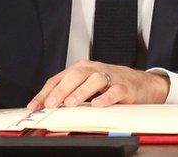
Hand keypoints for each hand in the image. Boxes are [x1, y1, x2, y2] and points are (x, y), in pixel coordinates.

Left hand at [26, 60, 169, 109]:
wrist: (143, 84)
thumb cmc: (111, 84)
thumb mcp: (87, 86)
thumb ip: (69, 93)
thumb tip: (46, 107)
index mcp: (82, 69)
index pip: (59, 78)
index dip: (45, 93)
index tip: (35, 106)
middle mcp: (95, 70)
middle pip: (75, 75)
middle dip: (61, 90)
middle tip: (51, 104)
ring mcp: (111, 77)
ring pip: (94, 80)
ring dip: (81, 92)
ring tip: (70, 104)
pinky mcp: (125, 87)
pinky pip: (115, 91)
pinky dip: (106, 97)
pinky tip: (97, 104)